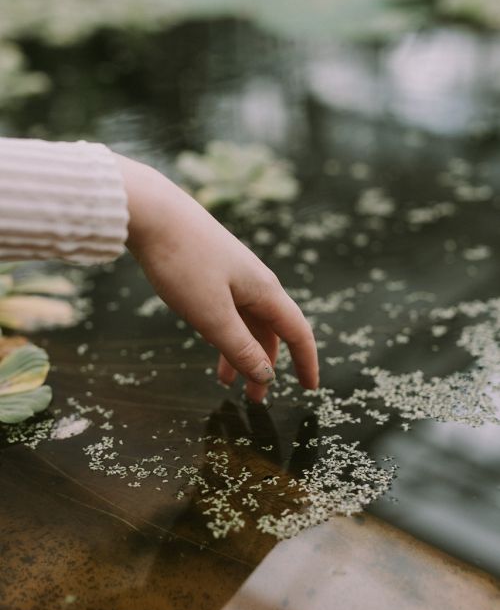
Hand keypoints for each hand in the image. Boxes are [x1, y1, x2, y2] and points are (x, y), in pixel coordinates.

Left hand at [115, 153, 318, 401]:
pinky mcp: (210, 269)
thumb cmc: (183, 261)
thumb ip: (240, 347)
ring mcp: (232, 274)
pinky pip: (227, 309)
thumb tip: (266, 374)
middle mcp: (254, 282)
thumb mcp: (211, 315)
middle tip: (254, 398)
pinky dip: (223, 333)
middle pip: (269, 331)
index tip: (309, 389)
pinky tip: (210, 343)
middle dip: (263, 366)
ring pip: (245, 322)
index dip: (306, 362)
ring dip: (239, 352)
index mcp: (264, 291)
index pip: (297, 333)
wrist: (151, 211)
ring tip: (225, 382)